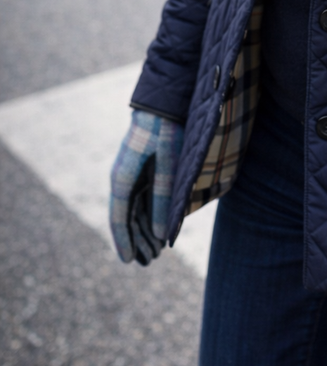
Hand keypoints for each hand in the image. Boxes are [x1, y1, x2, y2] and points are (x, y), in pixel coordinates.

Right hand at [109, 111, 183, 265]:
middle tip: (149, 264)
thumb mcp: (168, 163)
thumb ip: (164, 197)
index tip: (129, 261)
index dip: (124, 241)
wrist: (164, 101)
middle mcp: (122, 178)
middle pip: (126, 217)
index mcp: (122, 178)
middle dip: (136, 241)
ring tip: (154, 253)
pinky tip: (156, 229)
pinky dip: (147, 215)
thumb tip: (159, 232)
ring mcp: (130, 173)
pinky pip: (141, 199)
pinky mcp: (141, 169)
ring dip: (142, 231)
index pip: (119, 217)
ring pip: (134, 210)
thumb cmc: (166, 129)